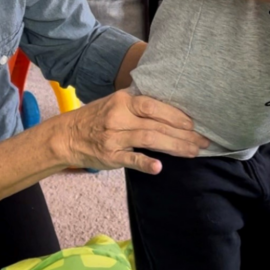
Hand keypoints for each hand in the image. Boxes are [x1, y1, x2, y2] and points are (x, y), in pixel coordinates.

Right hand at [62, 89, 208, 173]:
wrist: (66, 135)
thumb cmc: (98, 118)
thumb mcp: (116, 103)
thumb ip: (140, 105)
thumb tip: (174, 111)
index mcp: (123, 101)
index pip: (154, 105)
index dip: (176, 115)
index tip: (194, 124)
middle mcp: (119, 117)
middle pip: (157, 124)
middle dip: (183, 134)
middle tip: (203, 142)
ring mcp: (113, 137)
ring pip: (149, 139)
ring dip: (174, 147)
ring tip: (193, 152)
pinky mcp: (109, 156)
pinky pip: (129, 159)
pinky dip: (145, 163)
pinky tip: (159, 168)